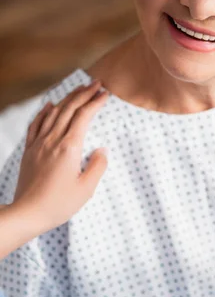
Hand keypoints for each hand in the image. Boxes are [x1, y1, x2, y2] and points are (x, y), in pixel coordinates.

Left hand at [13, 81, 107, 235]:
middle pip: (69, 109)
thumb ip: (97, 166)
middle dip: (84, 93)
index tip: (105, 94)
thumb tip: (101, 150)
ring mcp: (39, 144)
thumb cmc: (59, 204)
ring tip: (78, 89)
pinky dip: (44, 111)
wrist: (28, 212)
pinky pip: (36, 124)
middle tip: (96, 83)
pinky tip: (50, 105)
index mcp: (69, 148)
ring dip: (67, 98)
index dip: (95, 102)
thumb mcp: (86, 189)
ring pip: (53, 113)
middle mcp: (52, 141)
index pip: (84, 117)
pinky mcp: (30, 150)